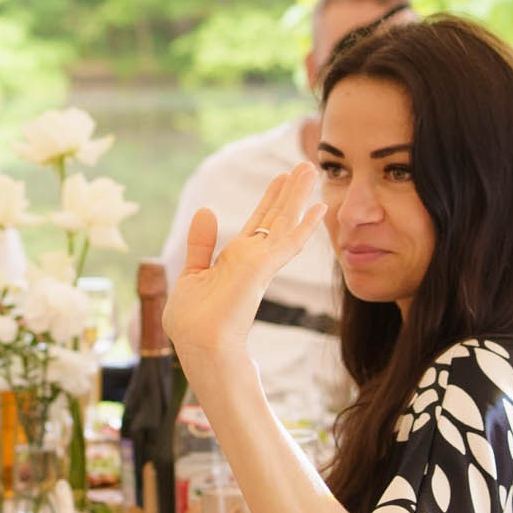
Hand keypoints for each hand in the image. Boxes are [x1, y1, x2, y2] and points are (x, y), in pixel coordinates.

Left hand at [162, 165, 324, 365]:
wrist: (200, 347)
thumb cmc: (195, 323)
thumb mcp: (192, 274)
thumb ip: (201, 244)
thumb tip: (206, 211)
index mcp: (237, 260)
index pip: (259, 223)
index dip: (271, 200)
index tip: (281, 179)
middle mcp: (253, 259)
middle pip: (276, 218)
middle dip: (290, 191)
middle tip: (306, 165)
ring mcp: (260, 263)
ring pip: (284, 222)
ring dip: (298, 196)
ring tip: (311, 168)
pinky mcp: (262, 269)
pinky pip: (288, 243)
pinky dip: (304, 225)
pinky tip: (319, 208)